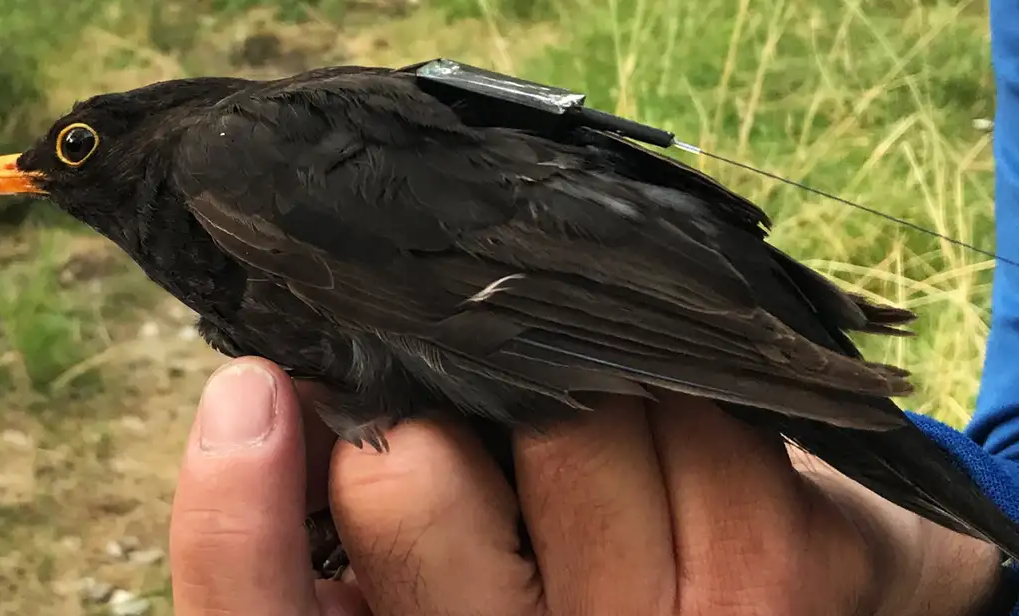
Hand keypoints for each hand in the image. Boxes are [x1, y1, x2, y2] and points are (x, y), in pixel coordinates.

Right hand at [169, 357, 1002, 615]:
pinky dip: (683, 392)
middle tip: (474, 414)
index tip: (250, 388)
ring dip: (573, 394)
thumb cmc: (585, 567)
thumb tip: (284, 386)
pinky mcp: (774, 589)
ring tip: (598, 438)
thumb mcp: (449, 567)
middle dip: (425, 410)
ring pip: (561, 419)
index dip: (230, 513)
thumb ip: (363, 514)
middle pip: (404, 480)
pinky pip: (688, 407)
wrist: (788, 596)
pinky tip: (688, 441)